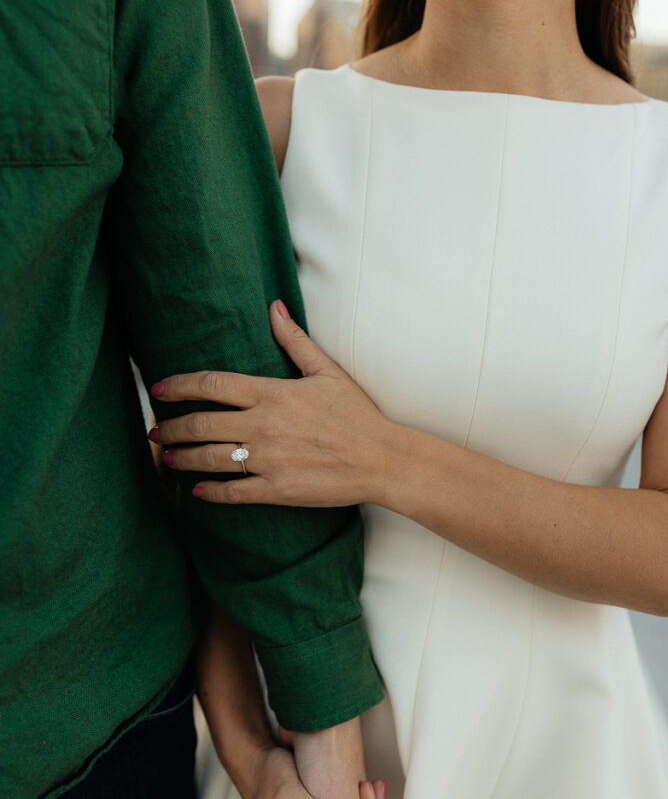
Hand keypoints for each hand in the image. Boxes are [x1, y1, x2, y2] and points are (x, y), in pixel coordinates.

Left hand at [148, 300, 392, 506]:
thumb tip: (274, 306)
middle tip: (155, 430)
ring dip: (180, 459)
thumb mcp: (326, 372)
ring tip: (167, 457)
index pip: (210, 384)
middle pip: (199, 424)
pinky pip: (231, 492)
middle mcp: (263, 425)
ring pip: (208, 459)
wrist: (382, 458)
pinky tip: (197, 491)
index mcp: (272, 392)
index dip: (177, 386)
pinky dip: (209, 493)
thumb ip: (294, 340)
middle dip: (170, 427)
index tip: (158, 389)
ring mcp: (268, 459)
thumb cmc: (356, 414)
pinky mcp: (276, 489)